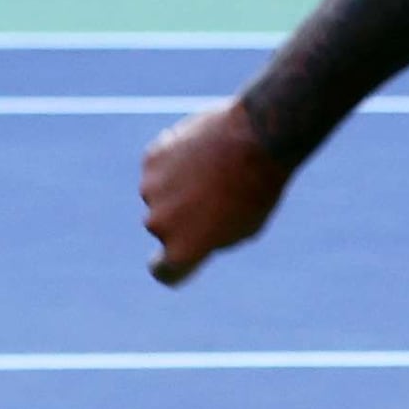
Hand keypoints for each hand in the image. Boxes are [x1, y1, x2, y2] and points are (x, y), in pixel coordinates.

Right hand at [139, 103, 288, 281]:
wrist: (257, 138)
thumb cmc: (257, 189)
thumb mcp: (243, 227)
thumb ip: (209, 237)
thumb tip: (193, 232)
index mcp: (182, 250)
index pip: (163, 270)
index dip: (171, 265)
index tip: (177, 256)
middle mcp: (159, 225)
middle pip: (165, 227)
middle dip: (182, 215)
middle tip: (213, 195)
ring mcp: (151, 190)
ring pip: (160, 194)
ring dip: (177, 185)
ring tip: (211, 168)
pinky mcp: (150, 159)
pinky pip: (159, 166)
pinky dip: (174, 160)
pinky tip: (201, 149)